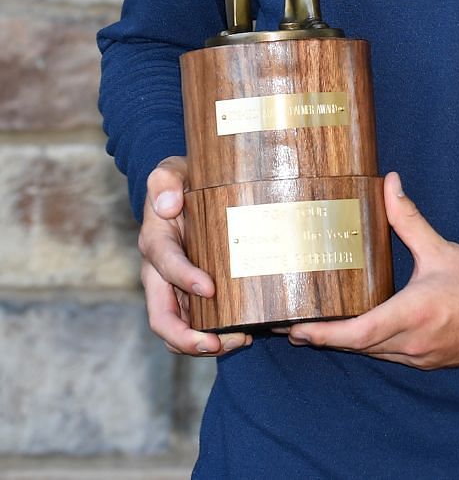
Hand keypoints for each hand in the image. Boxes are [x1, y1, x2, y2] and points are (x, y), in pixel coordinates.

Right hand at [139, 156, 251, 356]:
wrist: (189, 191)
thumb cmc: (183, 181)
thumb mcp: (172, 171)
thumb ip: (165, 181)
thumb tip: (169, 204)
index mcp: (156, 242)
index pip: (164, 265)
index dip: (183, 278)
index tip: (209, 288)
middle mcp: (160, 273)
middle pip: (161, 318)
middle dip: (186, 337)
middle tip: (217, 343)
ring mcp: (175, 289)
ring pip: (179, 330)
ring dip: (204, 344)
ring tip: (239, 341)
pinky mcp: (193, 296)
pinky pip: (198, 325)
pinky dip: (216, 336)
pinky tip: (245, 335)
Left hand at [286, 172, 458, 368]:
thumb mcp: (442, 249)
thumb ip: (408, 219)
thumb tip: (389, 184)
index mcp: (412, 314)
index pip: (355, 334)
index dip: (321, 334)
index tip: (294, 329)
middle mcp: (412, 342)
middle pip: (356, 347)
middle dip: (324, 338)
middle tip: (293, 327)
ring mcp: (421, 357)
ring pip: (374, 353)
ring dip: (349, 343)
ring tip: (321, 329)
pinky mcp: (430, 362)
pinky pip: (393, 356)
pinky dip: (375, 346)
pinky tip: (368, 332)